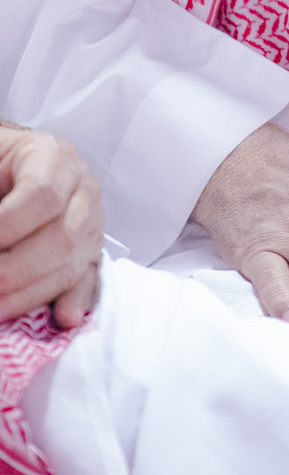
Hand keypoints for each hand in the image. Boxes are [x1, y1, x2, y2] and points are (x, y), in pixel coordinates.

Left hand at [0, 126, 102, 329]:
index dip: (9, 224)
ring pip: (72, 263)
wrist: (15, 166)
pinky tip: (62, 317)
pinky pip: (88, 279)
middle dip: (15, 270)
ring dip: (29, 294)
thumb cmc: (0, 164)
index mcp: (54, 156)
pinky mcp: (91, 251)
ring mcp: (92, 222)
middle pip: (62, 237)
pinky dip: (74, 300)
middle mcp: (82, 189)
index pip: (43, 194)